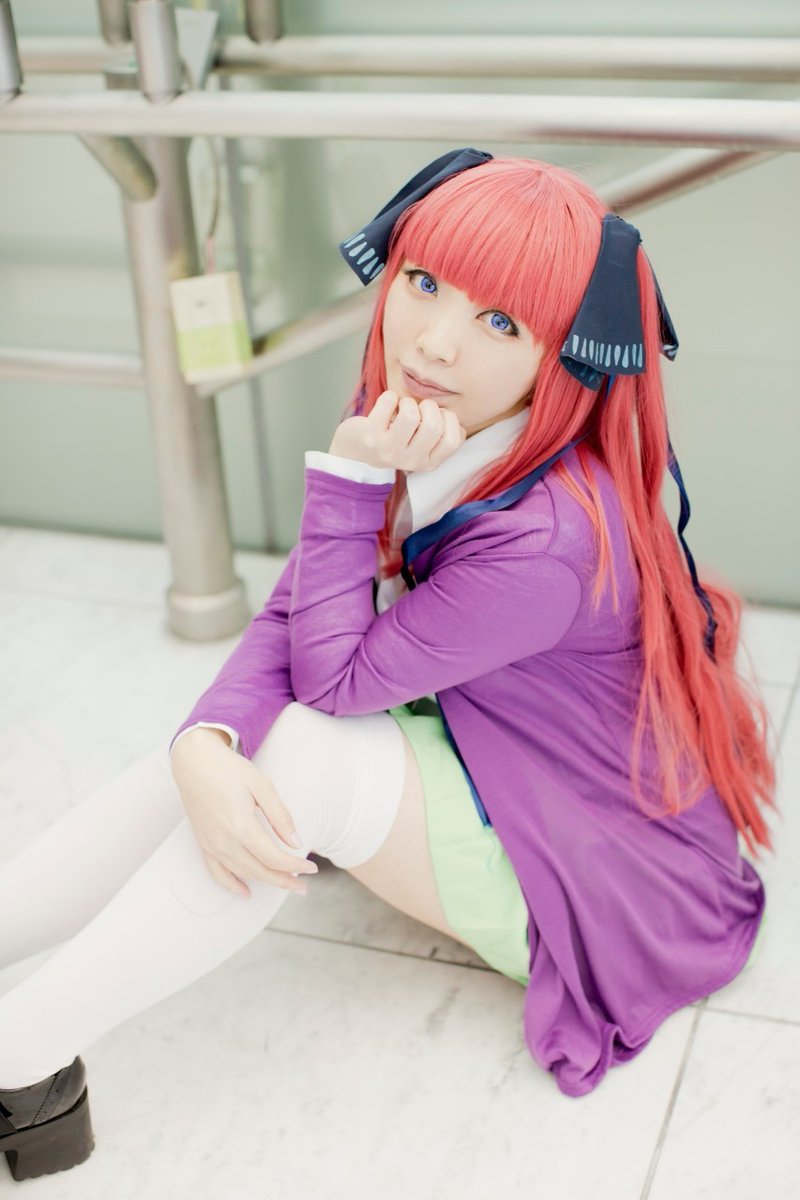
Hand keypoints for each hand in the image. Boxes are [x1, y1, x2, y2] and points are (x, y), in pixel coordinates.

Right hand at [169, 728, 317, 897]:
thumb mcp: (262, 785)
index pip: (274, 858)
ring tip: (286, 884)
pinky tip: (246, 892)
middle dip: (285, 881)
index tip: (312, 867)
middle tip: (304, 886)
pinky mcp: (203, 843)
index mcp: (242, 826)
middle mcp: (224, 840)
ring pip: (242, 873)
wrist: (194, 762)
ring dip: (266, 882)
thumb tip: (296, 843)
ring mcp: (211, 844)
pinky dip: (232, 885)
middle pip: (260, 871)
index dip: (295, 866)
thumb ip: (280, 816)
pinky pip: (217, 872)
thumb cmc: (230, 770)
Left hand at [329, 389, 466, 472]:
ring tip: (401, 407)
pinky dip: (390, 396)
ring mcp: (389, 450)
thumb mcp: (420, 444)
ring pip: (410, 415)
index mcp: (428, 463)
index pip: (453, 440)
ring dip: (408, 402)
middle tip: (418, 408)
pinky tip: (387, 404)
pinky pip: (389, 403)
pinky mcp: (370, 437)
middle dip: (429, 406)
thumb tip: (450, 415)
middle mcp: (410, 461)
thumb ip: (439, 433)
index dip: (450, 419)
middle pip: (433, 425)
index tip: (437, 415)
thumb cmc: (395, 438)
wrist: (356, 451)